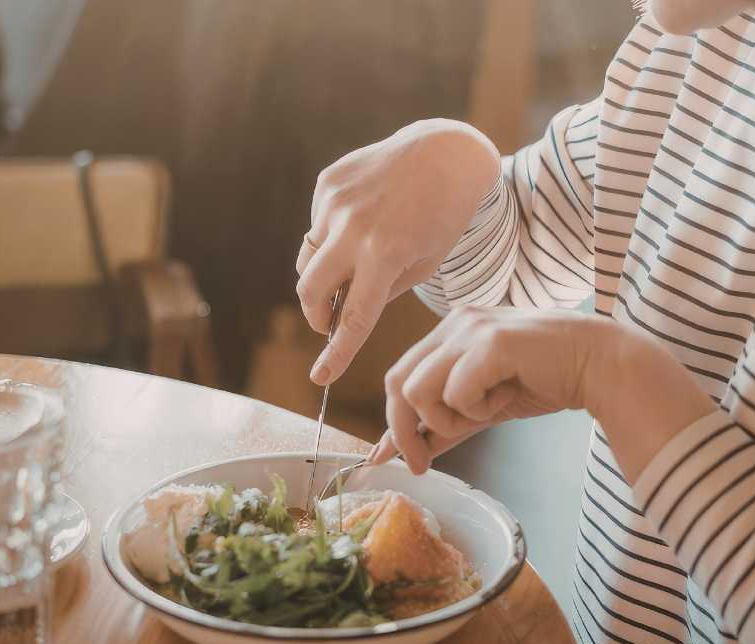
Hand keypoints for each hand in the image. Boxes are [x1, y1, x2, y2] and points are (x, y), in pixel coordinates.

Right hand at [296, 119, 499, 384]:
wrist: (445, 154)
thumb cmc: (442, 218)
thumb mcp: (423, 265)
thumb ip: (380, 292)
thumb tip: (342, 310)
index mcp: (384, 255)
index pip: (352, 318)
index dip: (336, 353)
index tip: (320, 378)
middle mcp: (353, 228)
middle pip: (310, 290)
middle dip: (316, 314)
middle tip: (328, 320)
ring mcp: (336, 201)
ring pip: (308, 257)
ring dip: (323, 273)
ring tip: (353, 264)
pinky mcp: (328, 182)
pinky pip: (316, 225)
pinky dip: (331, 236)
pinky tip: (360, 222)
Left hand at [369, 306, 716, 479]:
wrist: (599, 365)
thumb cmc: (545, 380)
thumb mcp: (483, 407)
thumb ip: (443, 425)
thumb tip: (402, 453)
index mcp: (449, 331)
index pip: (399, 376)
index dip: (392, 421)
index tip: (390, 458)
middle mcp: (454, 323)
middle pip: (397, 383)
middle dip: (404, 431)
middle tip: (422, 463)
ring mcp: (470, 329)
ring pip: (418, 389)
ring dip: (447, 419)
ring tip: (484, 415)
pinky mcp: (490, 343)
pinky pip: (456, 392)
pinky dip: (476, 409)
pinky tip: (505, 398)